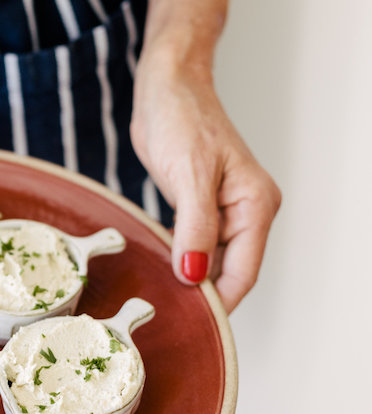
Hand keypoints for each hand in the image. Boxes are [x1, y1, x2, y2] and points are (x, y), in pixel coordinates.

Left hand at [131, 53, 280, 312]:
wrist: (165, 87)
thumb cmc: (182, 118)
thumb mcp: (189, 175)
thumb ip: (195, 228)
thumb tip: (196, 275)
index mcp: (255, 205)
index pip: (243, 272)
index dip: (219, 301)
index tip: (194, 326)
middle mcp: (245, 211)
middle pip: (228, 271)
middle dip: (202, 295)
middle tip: (168, 319)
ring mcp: (222, 210)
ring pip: (209, 261)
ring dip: (188, 279)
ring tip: (160, 302)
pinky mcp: (198, 206)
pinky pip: (193, 245)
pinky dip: (178, 259)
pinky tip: (158, 272)